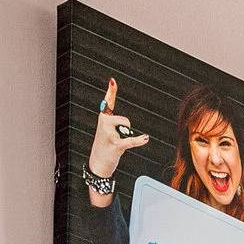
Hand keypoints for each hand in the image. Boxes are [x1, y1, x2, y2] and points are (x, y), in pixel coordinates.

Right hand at [85, 78, 148, 198]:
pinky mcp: (115, 144)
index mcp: (103, 118)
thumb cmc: (106, 146)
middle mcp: (104, 123)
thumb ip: (117, 124)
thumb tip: (131, 127)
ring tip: (116, 144)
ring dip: (127, 137)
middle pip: (126, 120)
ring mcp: (108, 133)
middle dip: (126, 129)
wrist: (98, 162)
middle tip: (116, 139)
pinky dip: (139, 140)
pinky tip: (145, 138)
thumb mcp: (108, 132)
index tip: (113, 81)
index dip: (111, 91)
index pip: (108, 102)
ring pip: (127, 128)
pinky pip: (131, 140)